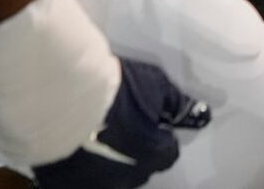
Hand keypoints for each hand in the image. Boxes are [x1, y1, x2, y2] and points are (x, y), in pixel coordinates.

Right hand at [32, 59, 208, 188]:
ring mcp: (95, 184)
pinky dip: (79, 168)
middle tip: (119, 126)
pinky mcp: (64, 185)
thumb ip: (177, 104)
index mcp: (154, 154)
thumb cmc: (114, 89)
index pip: (168, 153)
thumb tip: (200, 114)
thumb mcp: (155, 84)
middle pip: (139, 169)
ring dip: (106, 162)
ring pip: (108, 178)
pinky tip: (73, 149)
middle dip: (134, 151)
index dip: (160, 137)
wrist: (62, 95)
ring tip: (93, 137)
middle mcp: (128, 177)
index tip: (149, 123)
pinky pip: (78, 180)